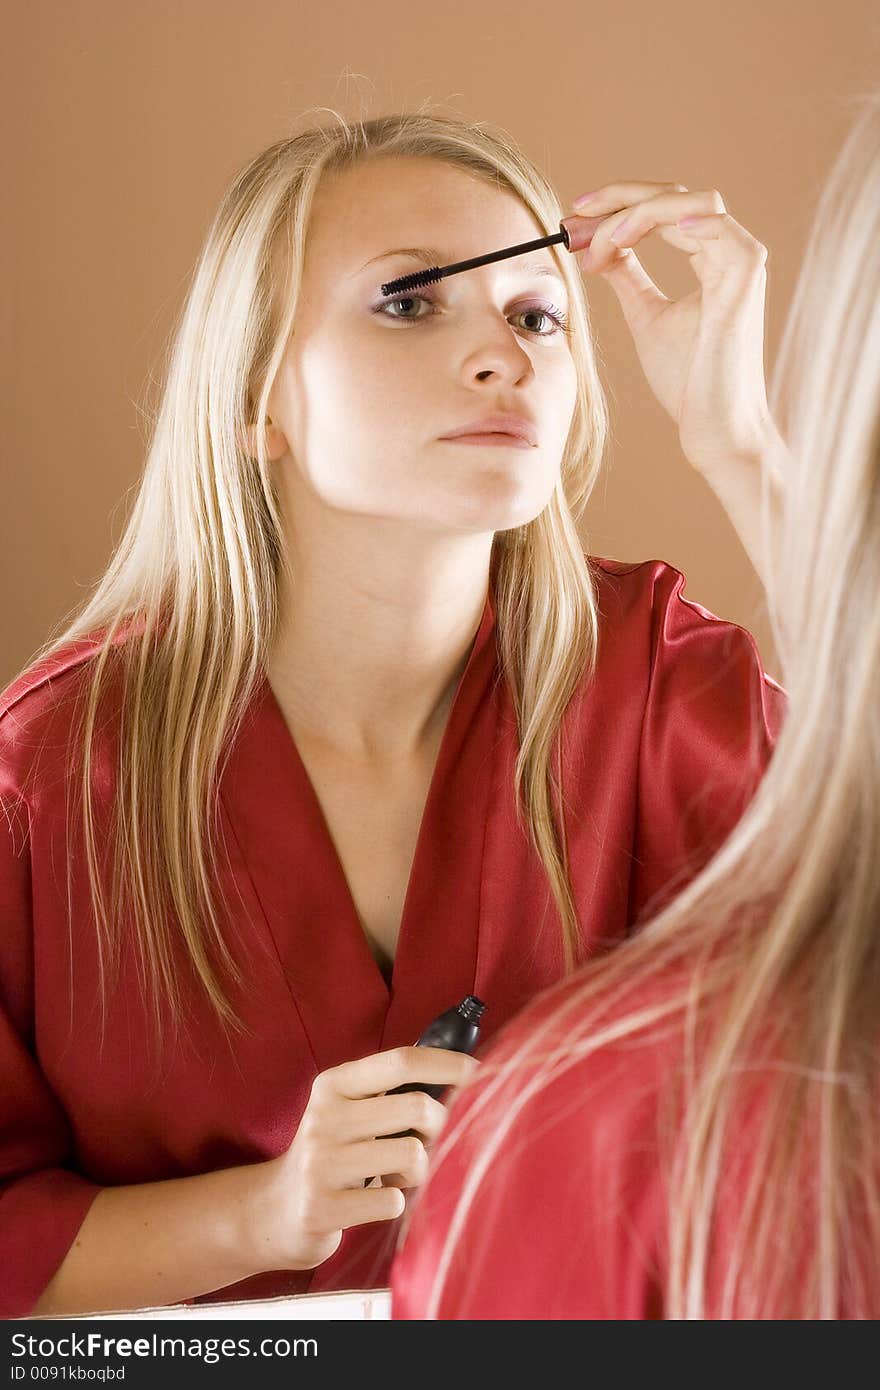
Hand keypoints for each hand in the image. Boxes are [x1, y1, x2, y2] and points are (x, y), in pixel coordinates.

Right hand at [253, 1045, 478, 1271]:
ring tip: (402, 1176)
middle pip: (415, 1106)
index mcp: (334, 1085)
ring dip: (421, 1170)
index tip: (479, 1072)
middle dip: (441, 1126)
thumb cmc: (333, 1154)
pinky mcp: (321, 1207)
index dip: (447, 1063)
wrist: (274, 1210)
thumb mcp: (348, 1111)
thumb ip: (389, 1091)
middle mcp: (324, 1117)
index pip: (401, 1060)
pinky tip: (380, 1200)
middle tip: (433, 1143)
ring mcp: (321, 1164)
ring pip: (410, 1154)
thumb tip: (459, 1072)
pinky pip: (390, 1202)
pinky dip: (397, 1202)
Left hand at [561, 182, 772, 477]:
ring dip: (631, 213)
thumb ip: (628, 277)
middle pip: (671, 196)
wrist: (712, 425)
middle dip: (614, 203)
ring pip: (683, 202)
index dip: (613, 211)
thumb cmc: (687, 381)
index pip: (662, 211)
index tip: (569, 229)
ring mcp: (741, 257)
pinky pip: (704, 219)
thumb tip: (601, 249)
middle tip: (569, 225)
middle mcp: (730, 250)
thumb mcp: (644, 316)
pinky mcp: (745, 271)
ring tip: (595, 246)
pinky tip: (623, 235)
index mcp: (712, 258)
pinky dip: (661, 219)